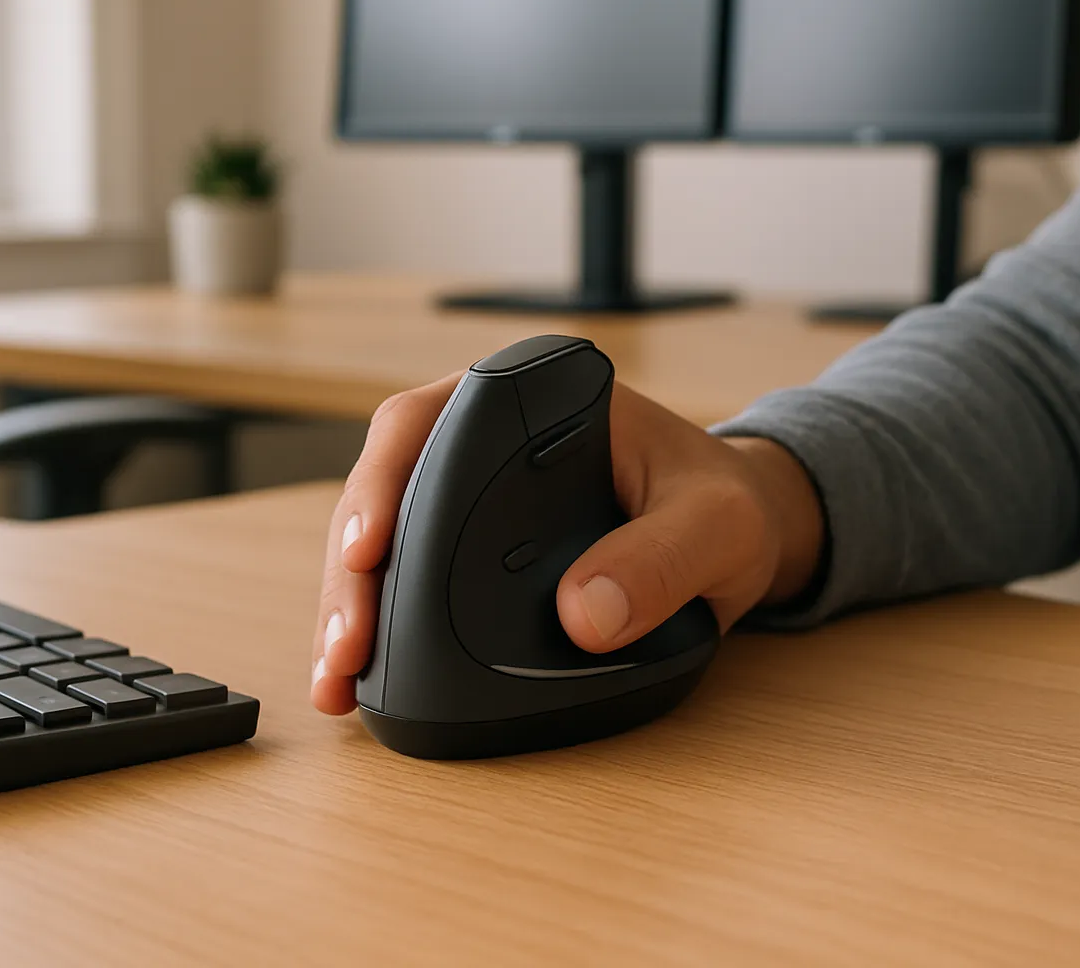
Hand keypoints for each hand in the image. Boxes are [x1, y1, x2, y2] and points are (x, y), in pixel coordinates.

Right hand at [311, 374, 824, 714]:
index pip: (432, 421)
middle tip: (347, 643)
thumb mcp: (720, 526)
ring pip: (382, 539)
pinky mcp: (475, 553)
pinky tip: (356, 680)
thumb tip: (583, 614)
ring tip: (337, 676)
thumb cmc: (730, 507)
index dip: (385, 481)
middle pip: (387, 487)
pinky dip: (383, 630)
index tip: (369, 548)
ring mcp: (475, 499)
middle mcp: (488, 441)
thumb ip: (664, 558)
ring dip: (351, 605)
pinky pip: (411, 582)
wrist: (742, 536)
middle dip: (351, 568)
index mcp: (535, 399)